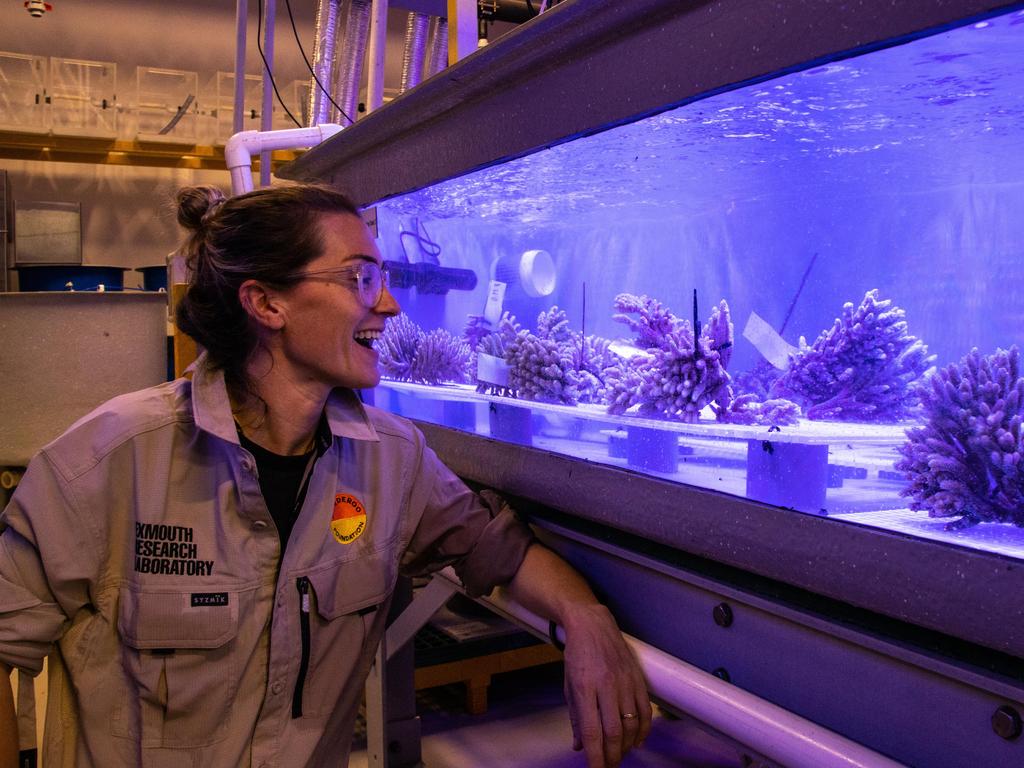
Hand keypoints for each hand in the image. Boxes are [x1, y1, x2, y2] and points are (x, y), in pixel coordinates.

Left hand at [561, 604, 650, 767]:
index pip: (592, 731)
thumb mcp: (568, 685)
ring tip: (620, 754)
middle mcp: (606, 685)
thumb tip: (579, 746)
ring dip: (628, 746)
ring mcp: (625, 681)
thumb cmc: (577, 656)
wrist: (592, 624)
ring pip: (632, 724)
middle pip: (614, 732)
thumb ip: (575, 717)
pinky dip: (644, 730)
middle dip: (612, 756)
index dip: (595, 756)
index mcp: (584, 687)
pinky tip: (638, 741)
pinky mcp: (638, 678)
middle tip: (608, 765)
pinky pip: (645, 710)